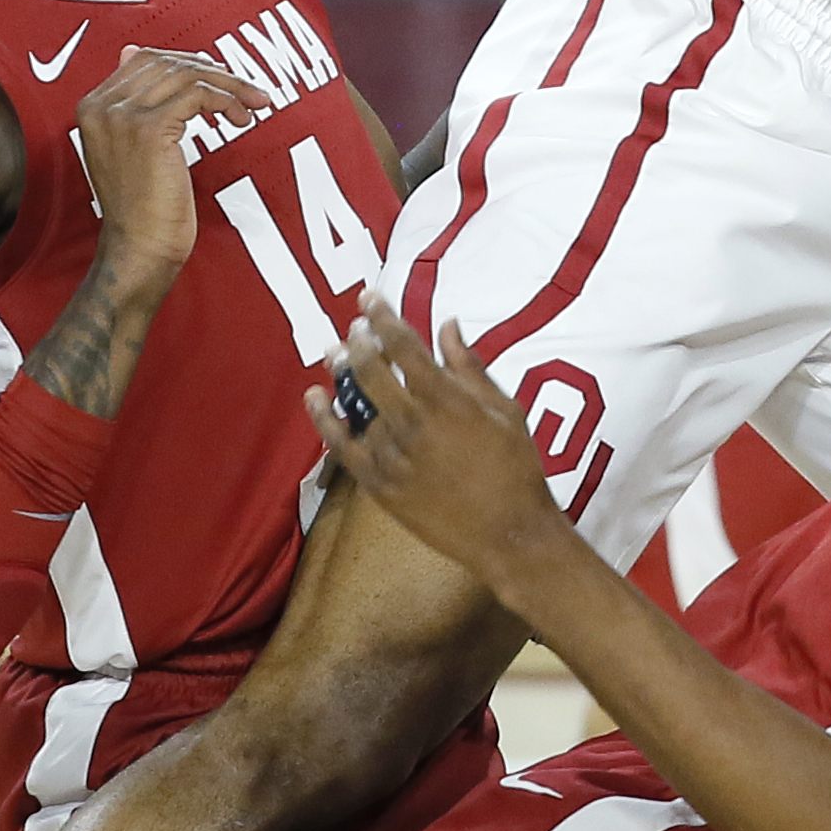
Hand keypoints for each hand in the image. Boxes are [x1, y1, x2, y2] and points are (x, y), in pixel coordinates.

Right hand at [75, 45, 272, 281]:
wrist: (139, 248)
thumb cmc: (142, 205)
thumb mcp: (130, 146)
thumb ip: (133, 102)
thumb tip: (133, 50)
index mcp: (92, 106)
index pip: (145, 59)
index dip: (189, 63)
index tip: (221, 79)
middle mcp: (100, 106)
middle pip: (169, 62)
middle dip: (215, 71)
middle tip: (247, 89)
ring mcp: (121, 116)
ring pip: (189, 75)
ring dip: (230, 85)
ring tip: (253, 104)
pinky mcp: (149, 129)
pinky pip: (199, 94)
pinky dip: (227, 100)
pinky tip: (240, 118)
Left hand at [307, 300, 576, 602]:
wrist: (508, 533)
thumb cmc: (516, 467)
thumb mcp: (505, 409)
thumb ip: (470, 367)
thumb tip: (447, 326)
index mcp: (446, 400)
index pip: (404, 346)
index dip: (383, 317)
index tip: (369, 298)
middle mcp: (412, 423)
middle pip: (371, 370)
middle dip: (358, 342)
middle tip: (353, 328)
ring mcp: (392, 456)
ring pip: (356, 405)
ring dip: (343, 375)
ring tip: (335, 354)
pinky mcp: (380, 485)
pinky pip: (343, 447)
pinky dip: (325, 420)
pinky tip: (314, 398)